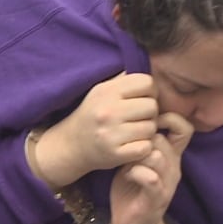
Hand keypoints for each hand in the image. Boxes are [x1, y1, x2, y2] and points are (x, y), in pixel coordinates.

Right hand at [32, 72, 158, 187]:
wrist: (70, 145)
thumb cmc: (92, 114)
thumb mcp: (101, 90)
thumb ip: (123, 79)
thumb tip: (148, 70)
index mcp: (107, 91)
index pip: (147, 82)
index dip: (150, 91)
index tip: (143, 99)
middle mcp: (108, 111)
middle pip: (152, 106)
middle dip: (150, 113)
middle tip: (140, 118)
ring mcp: (111, 134)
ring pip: (151, 128)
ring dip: (147, 131)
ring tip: (135, 131)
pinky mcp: (115, 154)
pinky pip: (146, 147)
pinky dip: (144, 148)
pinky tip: (133, 145)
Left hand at [108, 112, 192, 223]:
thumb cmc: (132, 189)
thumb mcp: (138, 160)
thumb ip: (142, 142)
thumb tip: (134, 117)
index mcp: (171, 156)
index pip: (184, 128)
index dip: (169, 118)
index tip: (146, 121)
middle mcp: (173, 168)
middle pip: (162, 139)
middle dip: (141, 141)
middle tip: (127, 149)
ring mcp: (167, 184)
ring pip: (157, 155)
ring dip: (136, 157)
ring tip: (126, 164)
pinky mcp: (157, 199)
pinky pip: (150, 177)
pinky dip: (136, 172)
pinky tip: (126, 175)